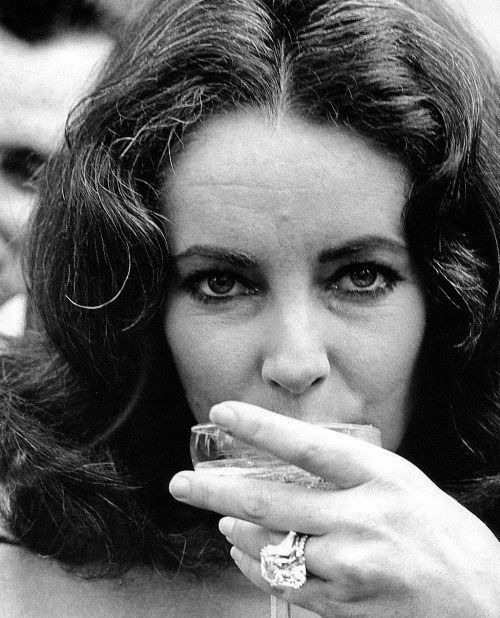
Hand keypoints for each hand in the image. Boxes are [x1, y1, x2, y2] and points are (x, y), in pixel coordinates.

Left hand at [169, 402, 499, 616]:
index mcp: (381, 476)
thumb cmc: (443, 534)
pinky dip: (255, 565)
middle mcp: (362, 518)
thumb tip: (291, 464)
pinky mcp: (345, 605)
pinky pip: (284, 582)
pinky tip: (245, 551)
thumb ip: (349, 473)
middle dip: (215, 491)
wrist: (484, 603)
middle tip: (180, 485)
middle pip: (271, 501)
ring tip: (224, 518)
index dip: (261, 427)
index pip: (308, 446)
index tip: (221, 412)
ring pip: (270, 547)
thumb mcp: (402, 483)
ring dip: (237, 530)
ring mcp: (351, 566)